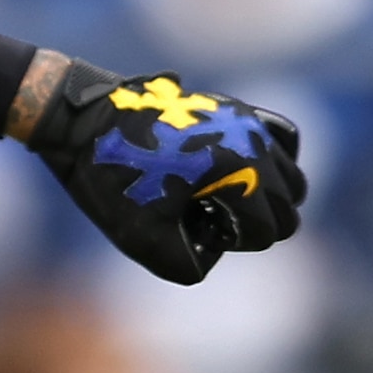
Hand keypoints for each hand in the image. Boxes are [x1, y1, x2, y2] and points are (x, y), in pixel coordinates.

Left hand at [31, 61, 306, 284]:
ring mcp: (246, 121)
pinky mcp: (235, 107)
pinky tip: (240, 170)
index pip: (269, 231)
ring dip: (267, 194)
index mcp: (238, 172)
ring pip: (291, 174)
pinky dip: (274, 159)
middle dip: (254, 221)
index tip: (194, 227)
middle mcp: (252, 143)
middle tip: (205, 215)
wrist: (81, 122)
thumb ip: (187, 266)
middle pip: (287, 205)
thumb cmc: (110, 178)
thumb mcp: (141, 238)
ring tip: (218, 194)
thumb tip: (211, 254)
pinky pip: (282, 136)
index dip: (233, 240)